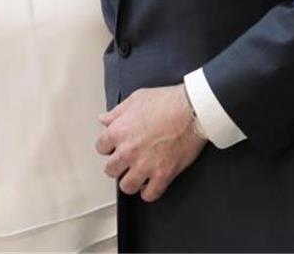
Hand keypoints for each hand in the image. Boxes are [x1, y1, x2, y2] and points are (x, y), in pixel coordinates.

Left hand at [95, 85, 206, 201]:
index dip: (108, 147)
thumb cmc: (168, 102)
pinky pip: (150, 194)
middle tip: (123, 163)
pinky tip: (150, 185)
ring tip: (134, 176)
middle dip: (116, 166)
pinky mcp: (163, 175)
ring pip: (127, 186)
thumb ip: (117, 112)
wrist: (192, 111)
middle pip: (110, 170)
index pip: (101, 148)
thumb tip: (105, 119)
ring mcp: (145, 165)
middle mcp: (128, 151)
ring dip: (129, 182)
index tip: (113, 147)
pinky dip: (149, 193)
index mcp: (119, 132)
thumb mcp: (136, 99)